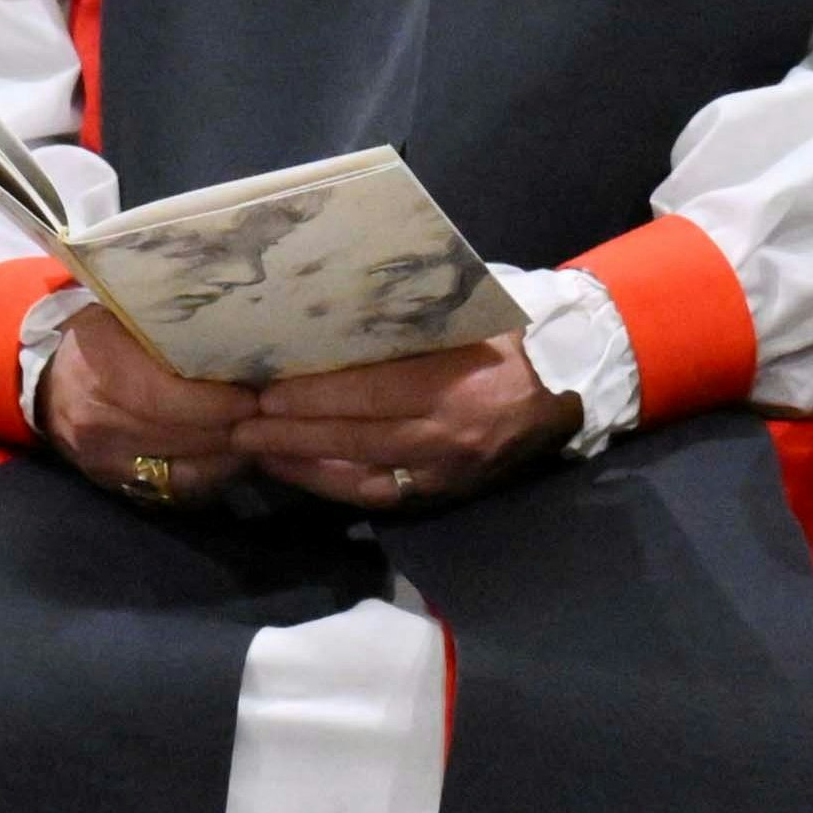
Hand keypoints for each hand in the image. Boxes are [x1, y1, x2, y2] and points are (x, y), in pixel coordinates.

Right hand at [39, 302, 255, 505]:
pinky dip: (212, 473)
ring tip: (259, 432)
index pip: (164, 397)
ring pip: (185, 468)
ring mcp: (103, 457)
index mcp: (100, 365)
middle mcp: (97, 418)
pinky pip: (176, 488)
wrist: (49, 383)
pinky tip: (234, 454)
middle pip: (183, 436)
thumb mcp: (123, 312)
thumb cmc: (102, 337)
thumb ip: (169, 320)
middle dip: (234, 427)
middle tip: (270, 414)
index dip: (216, 401)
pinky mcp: (114, 482)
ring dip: (230, 453)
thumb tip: (238, 319)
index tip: (253, 395)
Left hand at [227, 336, 582, 515]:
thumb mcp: (464, 317)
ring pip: (361, 474)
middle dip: (291, 433)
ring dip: (303, 464)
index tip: (266, 391)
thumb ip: (407, 322)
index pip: (369, 392)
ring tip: (258, 451)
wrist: (570, 384)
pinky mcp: (447, 490)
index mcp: (455, 383)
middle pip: (355, 437)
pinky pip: (381, 495)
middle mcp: (448, 433)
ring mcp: (447, 468)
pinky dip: (335, 485)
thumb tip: (332, 318)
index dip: (312, 396)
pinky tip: (300, 472)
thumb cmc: (510, 336)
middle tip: (242, 426)